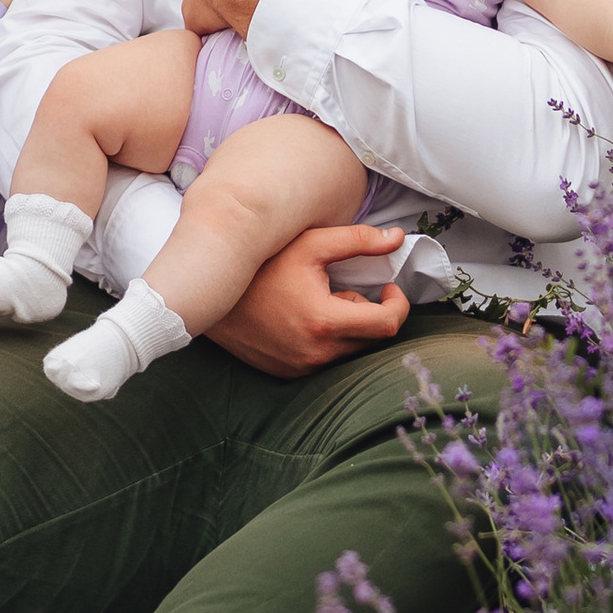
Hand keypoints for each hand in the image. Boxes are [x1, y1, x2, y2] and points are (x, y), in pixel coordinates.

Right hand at [205, 224, 409, 373]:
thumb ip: (358, 241)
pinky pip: (326, 360)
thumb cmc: (262, 264)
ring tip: (320, 302)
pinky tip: (305, 319)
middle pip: (372, 340)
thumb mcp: (310, 244)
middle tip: (344, 289)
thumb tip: (399, 239)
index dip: (397, 304)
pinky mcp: (289, 374)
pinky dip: (328, 341)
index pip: (387, 325)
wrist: (213, 292)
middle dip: (369, 313)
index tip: (388, 287)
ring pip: (350, 351)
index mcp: (324, 322)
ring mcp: (302, 368)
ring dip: (348, 328)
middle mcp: (315, 353)